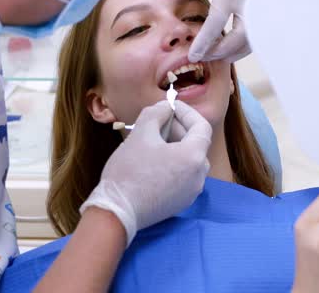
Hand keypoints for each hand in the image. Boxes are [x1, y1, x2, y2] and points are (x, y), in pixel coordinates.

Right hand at [79, 101, 211, 245]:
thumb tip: (165, 108)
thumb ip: (156, 114)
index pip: (201, 126)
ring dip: (174, 146)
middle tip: (157, 121)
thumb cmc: (129, 171)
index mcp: (194, 157)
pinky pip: (183, 175)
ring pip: (189, 160)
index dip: (186, 112)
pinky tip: (152, 161)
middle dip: (177, 128)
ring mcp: (191, 192)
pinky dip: (172, 163)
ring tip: (151, 141)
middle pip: (196, 143)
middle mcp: (199, 176)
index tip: (169, 107)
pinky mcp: (180, 203)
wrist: (117, 212)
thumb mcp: (141, 134)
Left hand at [171, 0, 251, 62]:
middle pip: (244, 30)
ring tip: (212, 57)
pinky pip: (251, 27)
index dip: (208, 37)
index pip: (221, 15)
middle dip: (225, 49)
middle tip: (202, 58)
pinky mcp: (249, 0)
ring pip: (252, 32)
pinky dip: (239, 42)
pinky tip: (222, 49)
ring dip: (235, 49)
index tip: (194, 53)